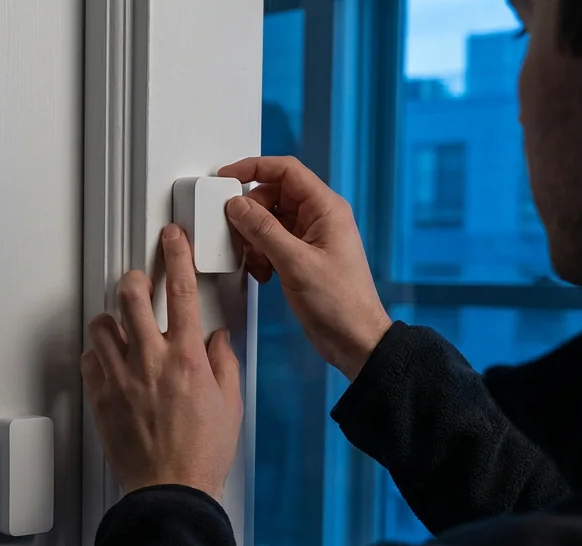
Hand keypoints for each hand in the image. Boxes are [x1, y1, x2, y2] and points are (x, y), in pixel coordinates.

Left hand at [80, 224, 242, 500]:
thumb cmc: (201, 454)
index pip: (182, 292)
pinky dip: (97, 355)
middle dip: (134, 281)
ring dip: (111, 319)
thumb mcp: (230, 403)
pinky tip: (108, 361)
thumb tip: (218, 339)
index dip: (176, 257)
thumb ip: (224, 363)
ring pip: (102, 326)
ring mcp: (121, 379)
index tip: (172, 240)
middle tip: (139, 283)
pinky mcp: (101, 398)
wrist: (170, 490)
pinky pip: (89, 360)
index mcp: (187, 358)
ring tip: (120, 326)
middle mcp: (151, 361)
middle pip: (131, 297)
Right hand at [219, 156, 391, 380]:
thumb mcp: (295, 263)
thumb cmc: (341, 303)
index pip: (286, 171)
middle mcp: (318, 218)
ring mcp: (309, 238)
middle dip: (250, 215)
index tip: (227, 176)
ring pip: (268, 222)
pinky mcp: (301, 257)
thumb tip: (237, 205)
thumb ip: (263, 230)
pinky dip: (260, 255)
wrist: (354, 340)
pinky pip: (271, 243)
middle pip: (272, 196)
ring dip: (254, 240)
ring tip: (256, 261)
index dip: (254, 168)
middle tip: (237, 233)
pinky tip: (264, 273)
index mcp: (326, 208)